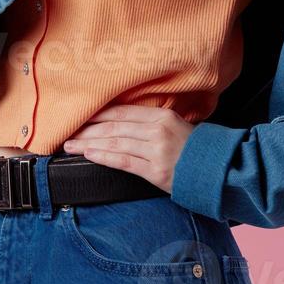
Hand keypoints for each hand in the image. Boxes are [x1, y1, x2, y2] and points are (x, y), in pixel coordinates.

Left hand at [59, 103, 193, 193]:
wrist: (217, 171)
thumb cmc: (194, 149)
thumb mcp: (174, 126)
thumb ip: (150, 122)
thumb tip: (120, 122)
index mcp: (161, 116)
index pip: (121, 112)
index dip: (97, 114)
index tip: (79, 116)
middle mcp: (157, 130)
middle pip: (114, 127)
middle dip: (87, 129)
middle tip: (66, 132)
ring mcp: (157, 151)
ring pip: (115, 143)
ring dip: (89, 144)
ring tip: (71, 145)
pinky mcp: (156, 171)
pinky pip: (124, 162)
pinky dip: (104, 157)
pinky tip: (89, 154)